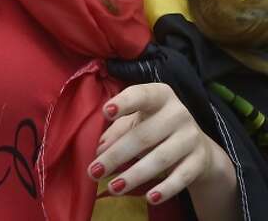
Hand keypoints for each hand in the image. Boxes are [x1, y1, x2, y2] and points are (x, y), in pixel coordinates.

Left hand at [90, 84, 235, 207]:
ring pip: (160, 159)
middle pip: (143, 136)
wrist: (199, 148)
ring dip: (134, 175)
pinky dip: (166, 188)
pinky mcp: (200, 160)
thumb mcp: (135, 122)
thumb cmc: (155, 128)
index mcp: (159, 96)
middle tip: (93, 171)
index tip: (105, 112)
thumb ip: (116, 131)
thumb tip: (99, 149)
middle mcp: (178, 113)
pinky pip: (182, 177)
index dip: (123, 103)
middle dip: (116, 156)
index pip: (140, 95)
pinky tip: (150, 198)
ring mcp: (191, 137)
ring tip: (113, 187)